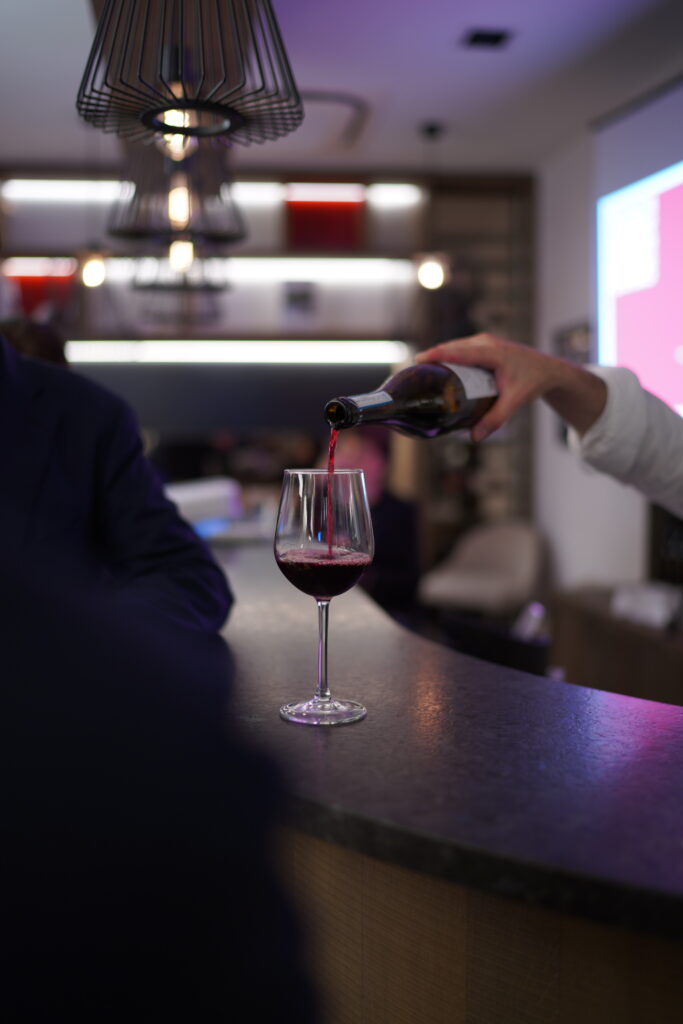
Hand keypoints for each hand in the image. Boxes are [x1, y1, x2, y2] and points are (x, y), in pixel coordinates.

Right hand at [416, 333, 606, 440]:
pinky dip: (448, 358)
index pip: (458, 352)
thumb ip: (495, 419)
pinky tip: (437, 370)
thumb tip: (473, 438)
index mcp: (492, 353)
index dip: (436, 354)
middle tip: (412, 374)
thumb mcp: (515, 402)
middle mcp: (486, 343)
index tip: (418, 361)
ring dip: (439, 357)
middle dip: (432, 358)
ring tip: (420, 373)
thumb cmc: (532, 382)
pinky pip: (460, 350)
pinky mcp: (483, 345)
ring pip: (454, 347)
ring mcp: (484, 342)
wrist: (548, 369)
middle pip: (451, 347)